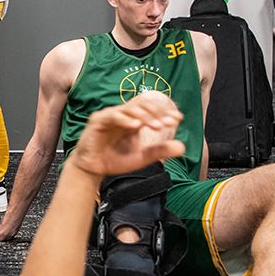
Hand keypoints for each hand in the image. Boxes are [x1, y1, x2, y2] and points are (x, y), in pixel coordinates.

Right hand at [66, 92, 184, 177]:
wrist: (93, 169)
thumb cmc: (114, 160)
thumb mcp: (142, 157)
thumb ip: (159, 151)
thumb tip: (182, 147)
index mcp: (132, 120)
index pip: (150, 109)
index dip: (164, 112)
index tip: (178, 118)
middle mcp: (122, 115)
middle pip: (142, 105)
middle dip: (158, 113)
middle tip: (169, 122)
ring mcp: (109, 116)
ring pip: (129, 108)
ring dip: (145, 116)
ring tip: (158, 126)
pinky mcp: (97, 120)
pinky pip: (113, 116)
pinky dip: (125, 120)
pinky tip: (137, 126)